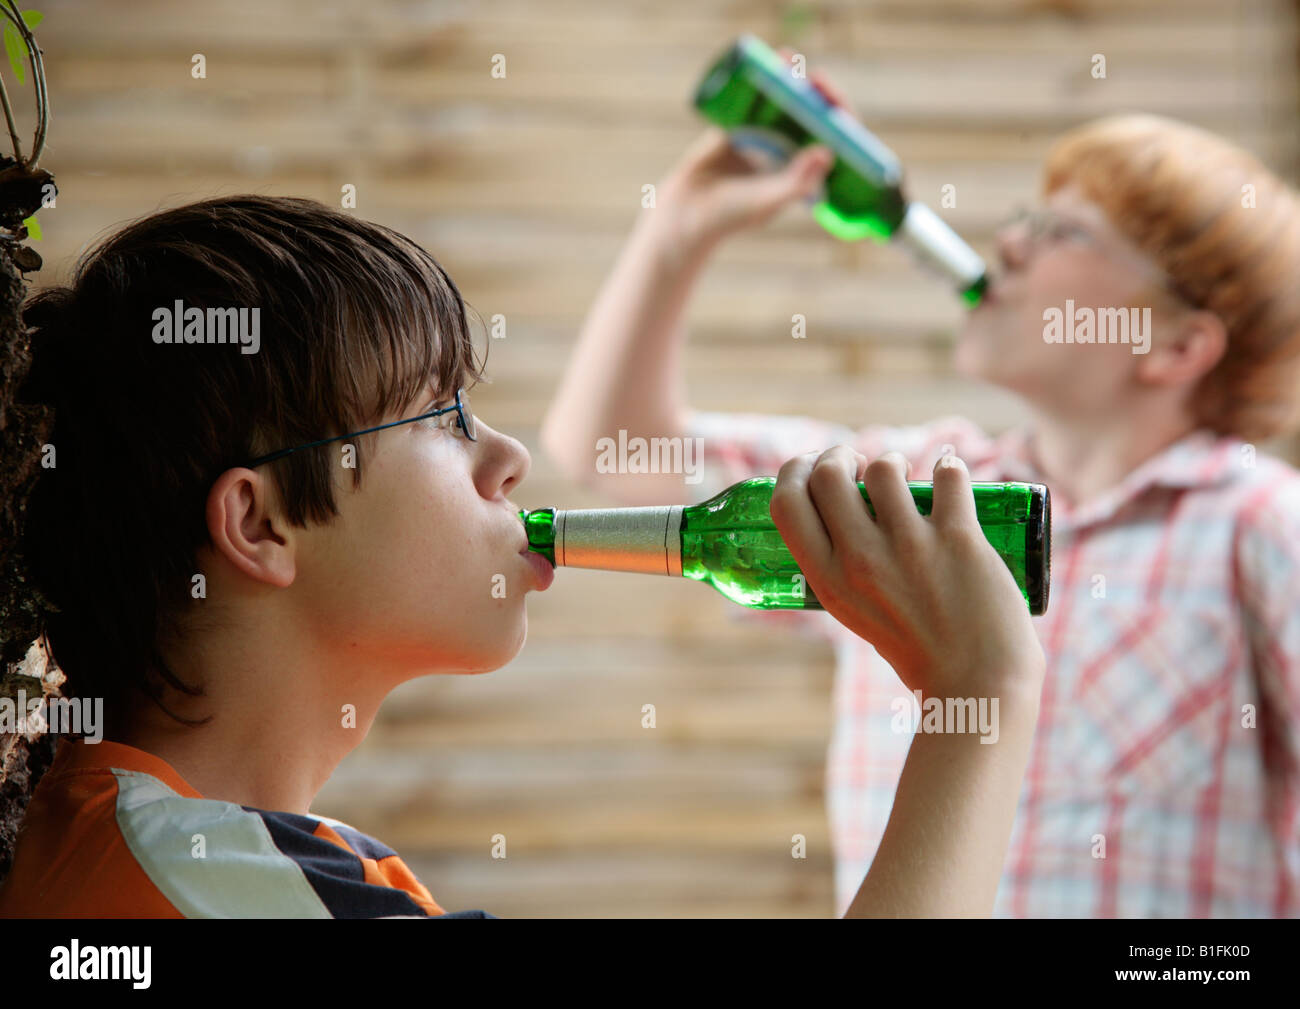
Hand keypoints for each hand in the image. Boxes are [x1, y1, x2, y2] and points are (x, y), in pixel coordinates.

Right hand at [653, 50, 846, 252]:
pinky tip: (762, 62)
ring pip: (782, 101)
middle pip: (810, 115)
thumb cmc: (732, 214)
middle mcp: (787, 152)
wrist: (688, 211)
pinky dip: (759, 79)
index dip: (840, 120)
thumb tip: (827, 151)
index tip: (837, 105)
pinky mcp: (739, 126)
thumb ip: (797, 181)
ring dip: (788, 78)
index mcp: (803, 172)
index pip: (832, 141)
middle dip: (815, 93)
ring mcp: (764, 137)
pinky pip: (754, 97)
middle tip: (814, 77)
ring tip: (787, 58)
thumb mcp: (768, 200)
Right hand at [769, 446, 1044, 700]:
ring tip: (904, 474)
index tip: (811, 466)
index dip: (793, 471)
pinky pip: (948, 477)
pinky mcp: (959, 540)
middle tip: (857, 464)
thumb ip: (842, 568)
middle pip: (828, 475)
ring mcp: (910, 548)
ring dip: (892, 461)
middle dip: (840, 455)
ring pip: (885, 469)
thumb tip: (842, 516)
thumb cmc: (916, 652)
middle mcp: (861, 561)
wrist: (977, 684)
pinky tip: (948, 468)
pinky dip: (949, 465)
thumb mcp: (855, 612)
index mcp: (828, 581)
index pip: (786, 504)